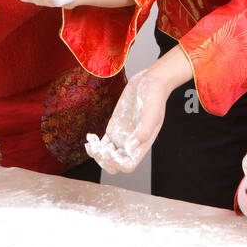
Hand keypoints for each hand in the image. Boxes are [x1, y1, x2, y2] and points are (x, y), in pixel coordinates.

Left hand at [84, 48, 190, 172]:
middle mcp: (131, 143)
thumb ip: (143, 131)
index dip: (117, 163)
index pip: (128, 165)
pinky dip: (95, 144)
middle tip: (98, 148)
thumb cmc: (155, 95)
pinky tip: (91, 137)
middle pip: (115, 164)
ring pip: (107, 155)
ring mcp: (122, 136)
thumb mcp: (152, 112)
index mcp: (142, 144)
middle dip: (104, 161)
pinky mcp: (114, 128)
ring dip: (97, 154)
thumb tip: (130, 148)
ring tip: (92, 142)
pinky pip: (103, 144)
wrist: (150, 81)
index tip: (109, 151)